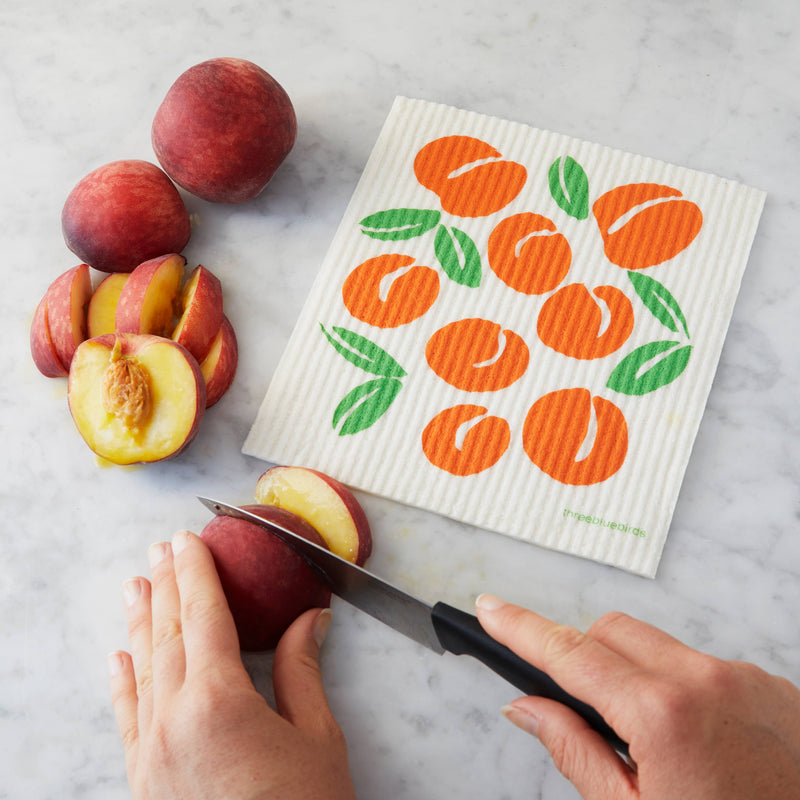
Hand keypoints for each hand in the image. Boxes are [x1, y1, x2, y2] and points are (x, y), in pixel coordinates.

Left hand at [108, 530, 355, 799]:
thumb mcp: (317, 737)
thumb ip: (304, 671)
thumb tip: (311, 619)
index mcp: (220, 702)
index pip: (203, 617)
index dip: (197, 573)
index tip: (189, 540)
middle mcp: (174, 722)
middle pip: (167, 635)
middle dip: (166, 585)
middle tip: (163, 548)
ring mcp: (152, 754)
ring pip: (142, 670)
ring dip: (139, 622)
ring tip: (136, 584)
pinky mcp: (145, 782)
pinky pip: (127, 719)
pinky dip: (122, 683)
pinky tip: (118, 658)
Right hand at [475, 594, 799, 799]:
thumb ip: (574, 751)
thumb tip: (529, 709)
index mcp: (664, 714)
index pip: (570, 653)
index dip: (521, 629)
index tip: (491, 609)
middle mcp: (708, 680)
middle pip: (613, 632)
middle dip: (583, 655)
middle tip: (579, 705)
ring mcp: (746, 680)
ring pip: (660, 646)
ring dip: (637, 674)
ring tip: (652, 740)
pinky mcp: (774, 688)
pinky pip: (706, 665)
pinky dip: (684, 686)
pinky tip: (696, 740)